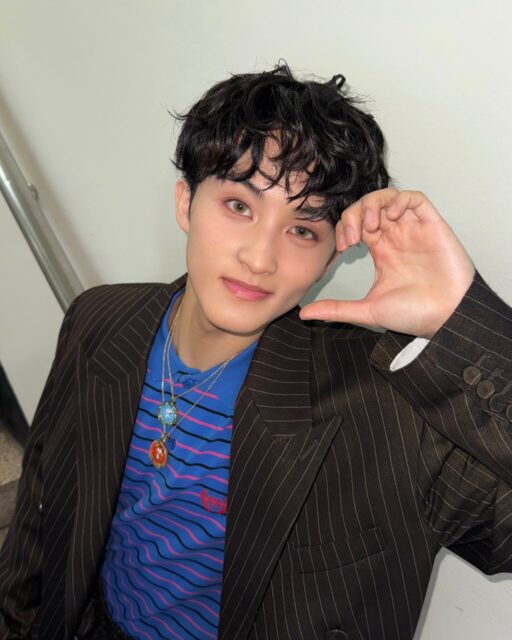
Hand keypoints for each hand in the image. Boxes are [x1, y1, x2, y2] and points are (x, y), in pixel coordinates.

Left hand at [299, 189, 474, 337]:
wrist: (446, 317)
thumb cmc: (413, 314)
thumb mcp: (367, 310)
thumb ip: (336, 309)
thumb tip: (304, 314)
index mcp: (381, 250)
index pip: (355, 223)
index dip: (344, 227)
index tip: (343, 248)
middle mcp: (395, 235)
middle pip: (368, 206)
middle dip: (354, 215)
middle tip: (352, 238)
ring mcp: (413, 228)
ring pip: (388, 197)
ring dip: (373, 205)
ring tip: (372, 227)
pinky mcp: (432, 225)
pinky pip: (414, 198)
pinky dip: (399, 200)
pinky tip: (392, 217)